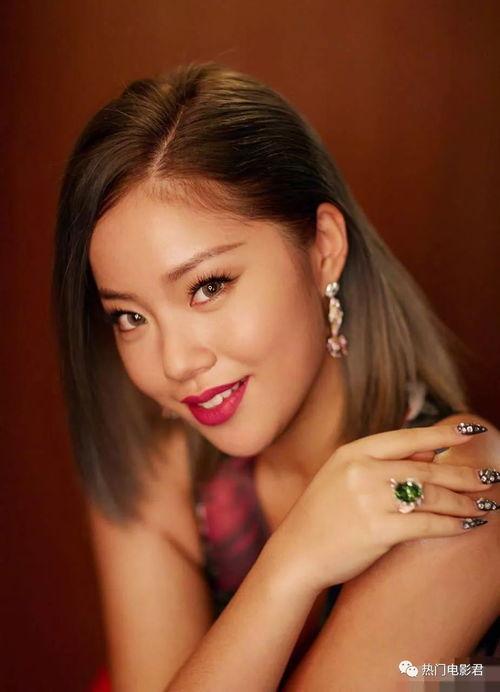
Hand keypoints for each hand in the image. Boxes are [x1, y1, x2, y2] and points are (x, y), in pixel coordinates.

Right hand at [270, 424, 492, 593]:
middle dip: (463, 474)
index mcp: (353, 452)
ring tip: (485, 505)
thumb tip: (428, 453)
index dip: (441, 434)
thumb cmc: (323, 515)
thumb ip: (384, 462)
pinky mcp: (376, 530)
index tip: (469, 430)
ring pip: (430, 496)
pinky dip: (452, 525)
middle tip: (490, 478)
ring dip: (464, 502)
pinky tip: (469, 525)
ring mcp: (368, 500)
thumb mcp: (344, 477)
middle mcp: (361, 471)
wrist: (297, 552)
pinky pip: (425, 524)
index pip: (405, 437)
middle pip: (425, 469)